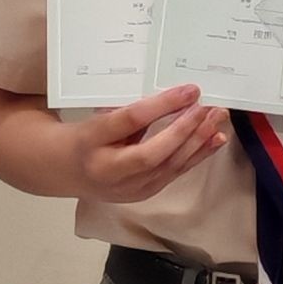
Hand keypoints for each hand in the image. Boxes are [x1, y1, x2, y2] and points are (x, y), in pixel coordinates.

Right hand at [67, 84, 228, 203]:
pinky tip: (216, 139)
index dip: (161, 106)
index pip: (130, 122)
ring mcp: (129, 188)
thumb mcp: (96, 116)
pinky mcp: (145, 193)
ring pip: (170, 165)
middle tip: (208, 107)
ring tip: (218, 118)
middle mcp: (110, 171)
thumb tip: (171, 96)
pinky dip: (198, 154)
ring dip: (198, 140)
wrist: (64, 171)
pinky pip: (176, 172)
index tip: (188, 90)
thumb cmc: (83, 136)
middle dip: (185, 129)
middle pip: (154, 152)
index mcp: (91, 142)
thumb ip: (129, 111)